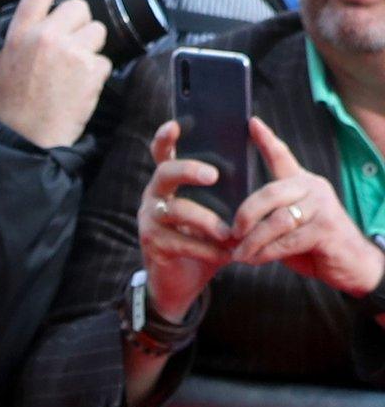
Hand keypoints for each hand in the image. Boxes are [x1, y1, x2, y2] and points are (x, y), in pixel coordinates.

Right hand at [0, 0, 110, 149]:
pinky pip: (105, 59)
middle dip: (80, 22)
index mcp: (20, 33)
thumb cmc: (11, 104)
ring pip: (98, 31)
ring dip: (92, 46)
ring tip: (78, 65)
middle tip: (74, 40)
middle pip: (79, 7)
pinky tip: (82, 85)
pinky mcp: (91, 69)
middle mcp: (46, 36)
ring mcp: (71, 51)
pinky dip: (98, 72)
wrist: (30, 137)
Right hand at [138, 120, 236, 317]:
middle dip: (189, 170)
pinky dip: (207, 249)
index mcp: (170, 183)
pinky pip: (180, 241)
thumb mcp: (217, 215)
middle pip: (165, 172)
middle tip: (213, 175)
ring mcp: (150, 219)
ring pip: (176, 210)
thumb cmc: (204, 241)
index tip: (177, 124)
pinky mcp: (152, 244)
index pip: (163, 153)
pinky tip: (226, 255)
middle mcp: (154, 196)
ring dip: (207, 221)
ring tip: (230, 234)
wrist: (181, 282)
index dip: (167, 137)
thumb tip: (257, 171)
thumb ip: (228, 195)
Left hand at [231, 117, 384, 294]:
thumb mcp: (287, 229)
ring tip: (240, 254)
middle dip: (245, 215)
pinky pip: (286, 240)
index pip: (282, 157)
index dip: (267, 140)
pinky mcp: (326, 228)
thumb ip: (265, 221)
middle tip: (232, 233)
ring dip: (253, 240)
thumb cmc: (315, 246)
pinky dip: (266, 252)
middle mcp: (313, 188)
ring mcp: (322, 206)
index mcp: (302, 183)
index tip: (252, 122)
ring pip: (276, 220)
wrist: (353, 267)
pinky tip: (256, 259)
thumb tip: (232, 228)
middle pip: (268, 193)